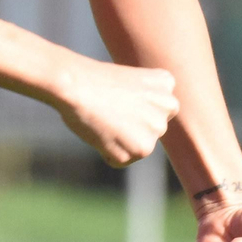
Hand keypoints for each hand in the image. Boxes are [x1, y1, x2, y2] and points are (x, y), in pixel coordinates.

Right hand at [52, 56, 177, 166]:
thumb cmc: (92, 80)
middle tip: (109, 108)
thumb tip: (137, 133)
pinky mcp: (140, 150)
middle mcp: (168, 106)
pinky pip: (121, 160)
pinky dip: (107, 152)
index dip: (131, 104)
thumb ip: (143, 103)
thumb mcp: (129, 82)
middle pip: (148, 129)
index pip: (154, 107)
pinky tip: (99, 132)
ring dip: (118, 140)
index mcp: (165, 83)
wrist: (74, 85)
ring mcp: (156, 129)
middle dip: (129, 125)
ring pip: (136, 147)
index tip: (117, 93)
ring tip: (103, 119)